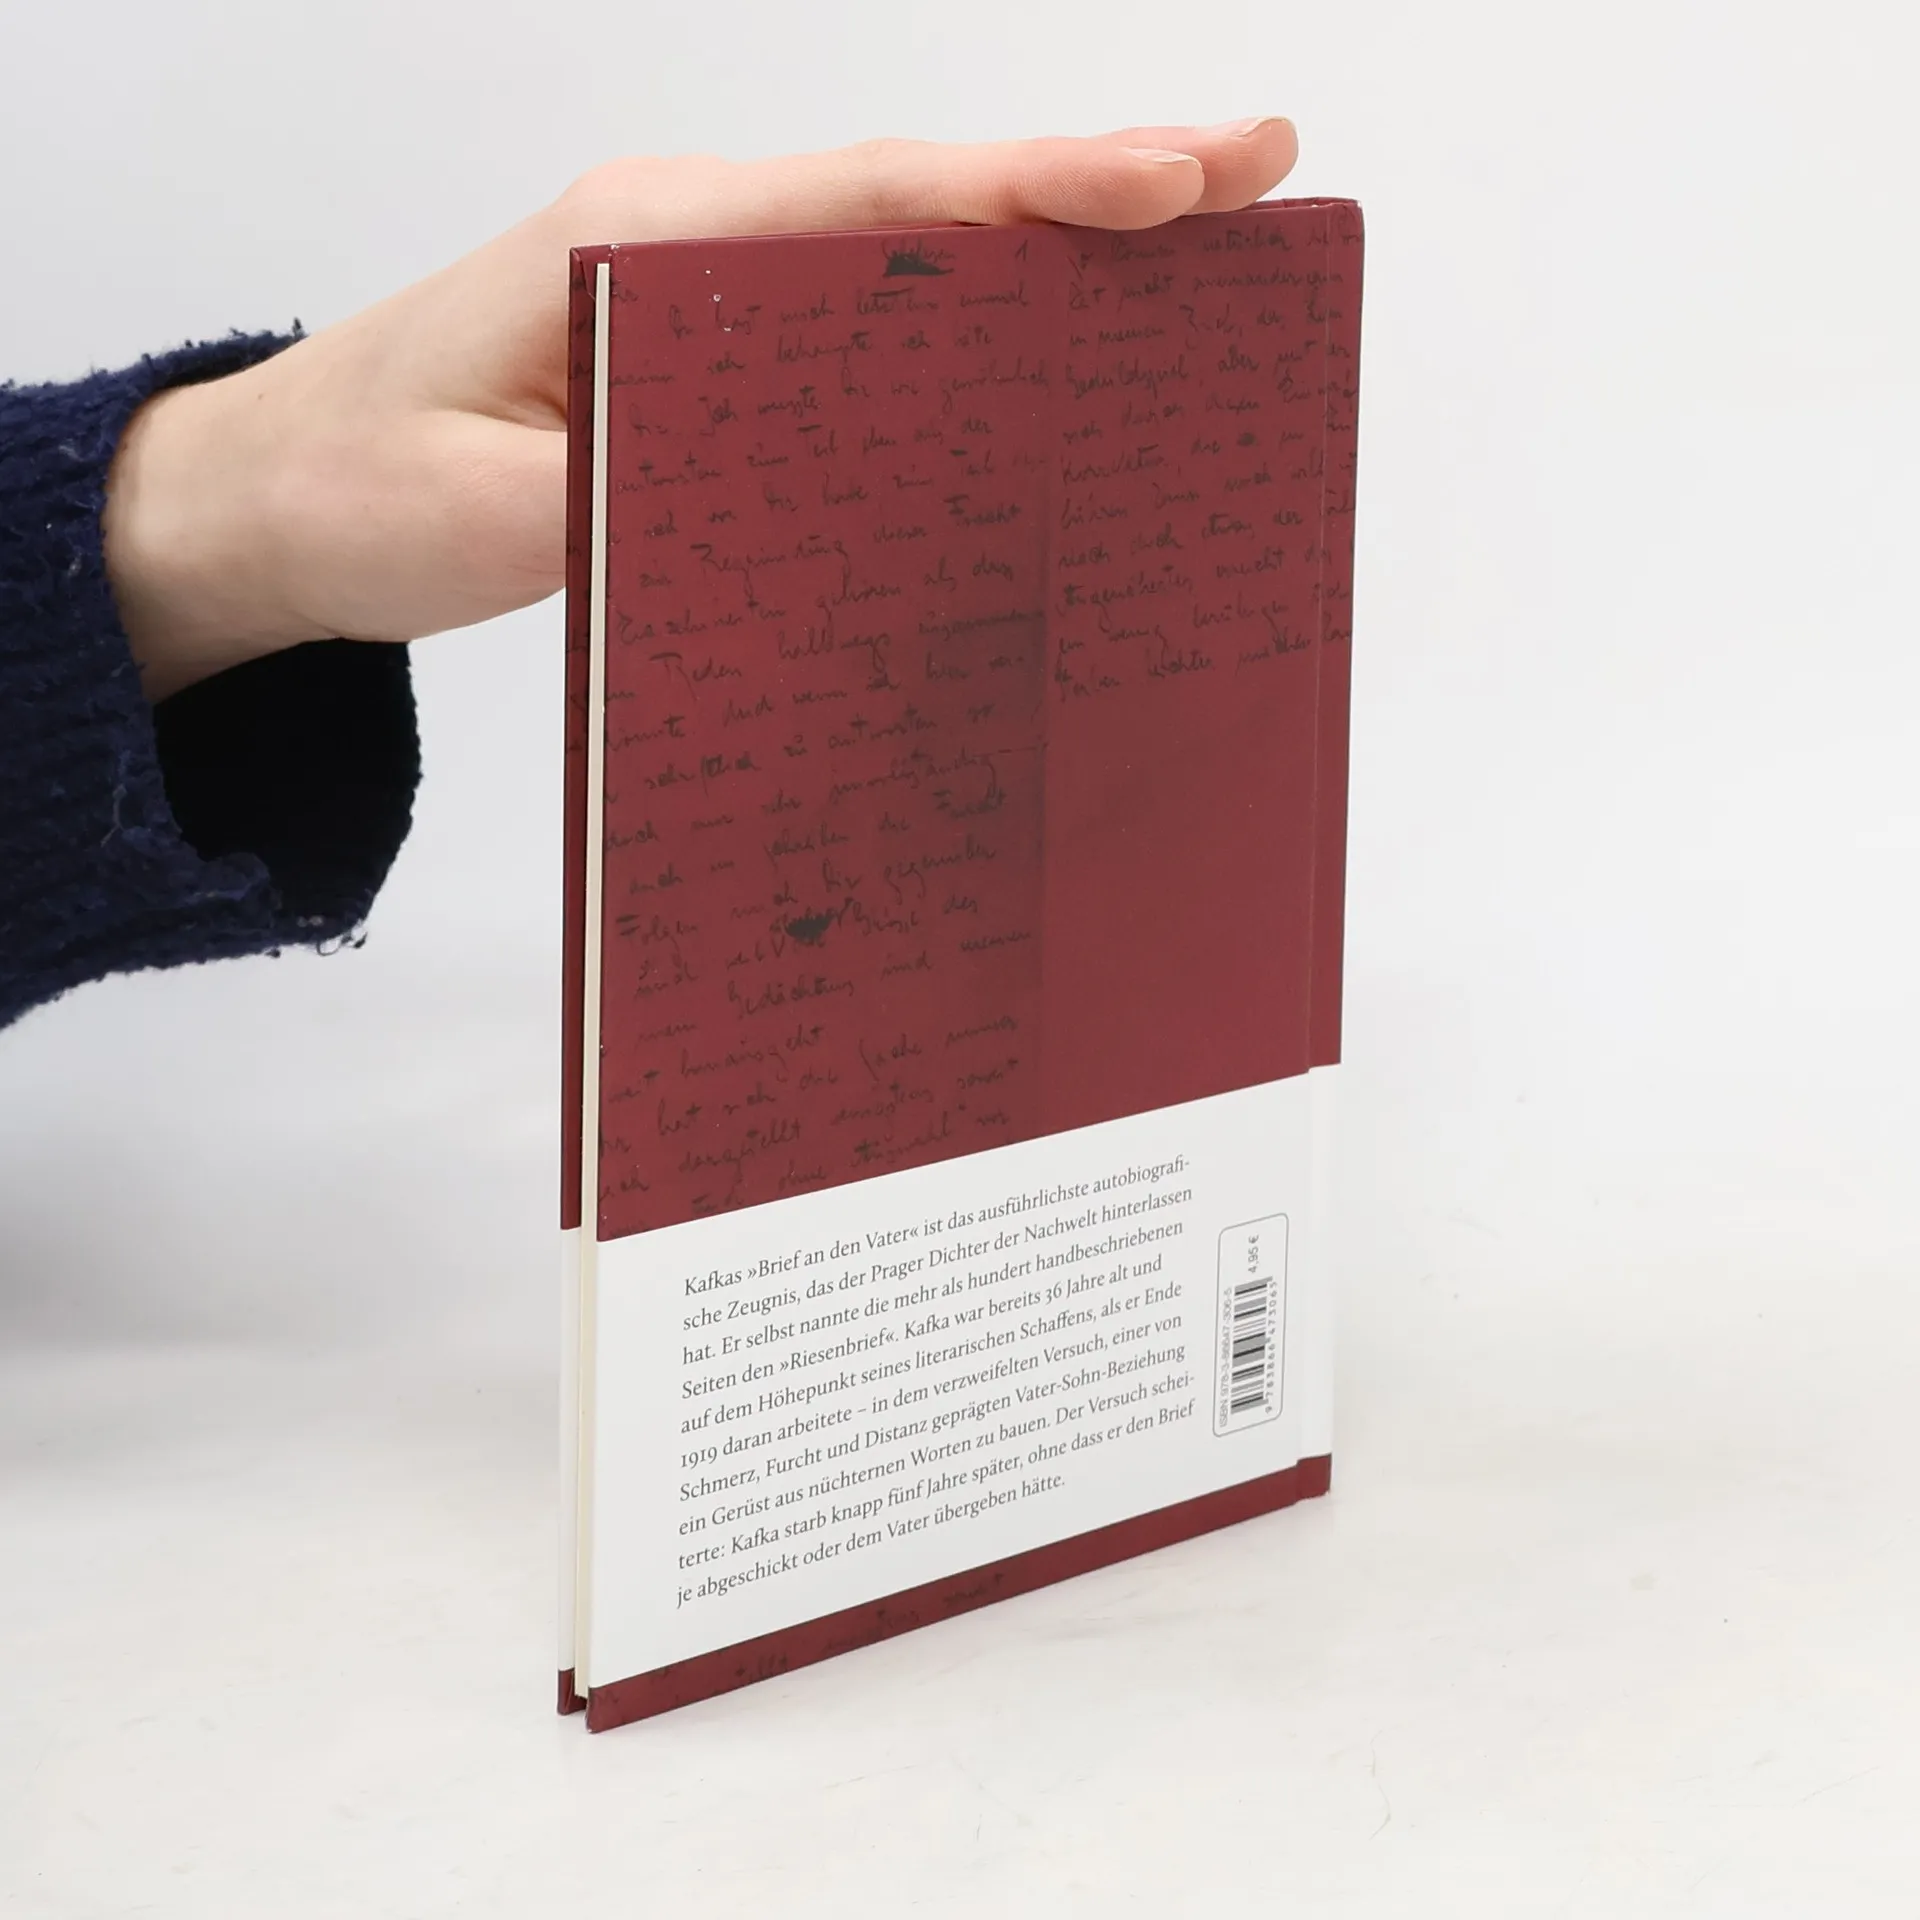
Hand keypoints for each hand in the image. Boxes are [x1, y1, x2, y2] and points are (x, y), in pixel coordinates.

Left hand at [104, 120, 1298, 699]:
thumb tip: (815, 489)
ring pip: (911, 253)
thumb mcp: (488, 510)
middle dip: (1095, 189)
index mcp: (648, 242)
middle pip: (926, 202)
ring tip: (1201, 246)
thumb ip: (640, 489)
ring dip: (1055, 248)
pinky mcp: (708, 358)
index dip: (1036, 194)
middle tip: (1256, 178)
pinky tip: (1050, 341)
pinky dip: (976, 317)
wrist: (271, 498)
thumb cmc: (360, 490)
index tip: (1177, 181)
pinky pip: (867, 322)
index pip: (877, 201)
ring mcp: (704, 291)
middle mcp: (693, 242)